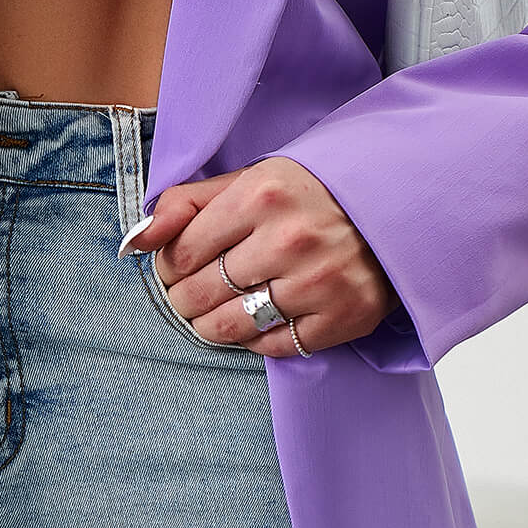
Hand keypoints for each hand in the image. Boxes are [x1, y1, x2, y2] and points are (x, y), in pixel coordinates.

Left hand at [126, 157, 398, 356]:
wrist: (395, 209)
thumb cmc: (309, 195)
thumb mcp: (248, 181)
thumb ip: (185, 204)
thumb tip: (133, 242)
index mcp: (261, 195)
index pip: (181, 253)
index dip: (168, 269)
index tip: (176, 270)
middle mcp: (290, 238)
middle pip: (201, 293)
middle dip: (184, 300)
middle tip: (190, 297)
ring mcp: (319, 281)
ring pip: (232, 325)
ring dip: (210, 327)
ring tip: (213, 316)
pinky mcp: (343, 316)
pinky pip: (275, 346)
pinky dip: (255, 340)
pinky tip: (256, 322)